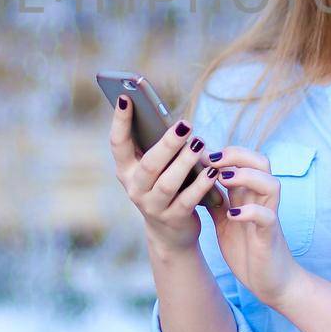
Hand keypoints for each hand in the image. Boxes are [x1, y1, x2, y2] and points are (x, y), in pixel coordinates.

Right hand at [108, 94, 222, 256]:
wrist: (170, 233)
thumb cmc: (164, 186)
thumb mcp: (155, 168)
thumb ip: (157, 147)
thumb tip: (177, 121)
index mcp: (126, 170)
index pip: (118, 144)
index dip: (120, 122)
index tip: (126, 98)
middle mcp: (134, 188)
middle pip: (149, 164)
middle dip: (167, 143)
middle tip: (186, 124)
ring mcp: (152, 206)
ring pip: (167, 183)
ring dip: (185, 162)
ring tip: (200, 143)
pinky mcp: (173, 219)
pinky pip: (188, 200)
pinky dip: (201, 184)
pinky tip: (212, 170)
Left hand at [204, 148, 307, 308]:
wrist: (269, 281)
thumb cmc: (247, 249)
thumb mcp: (225, 221)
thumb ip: (216, 201)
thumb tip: (194, 180)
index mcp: (250, 195)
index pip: (247, 160)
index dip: (226, 152)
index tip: (202, 155)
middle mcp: (262, 200)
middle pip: (262, 162)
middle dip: (237, 156)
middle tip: (212, 160)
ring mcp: (269, 216)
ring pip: (271, 183)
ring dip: (246, 177)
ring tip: (224, 180)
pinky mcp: (269, 235)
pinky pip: (267, 216)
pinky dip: (249, 211)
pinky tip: (231, 215)